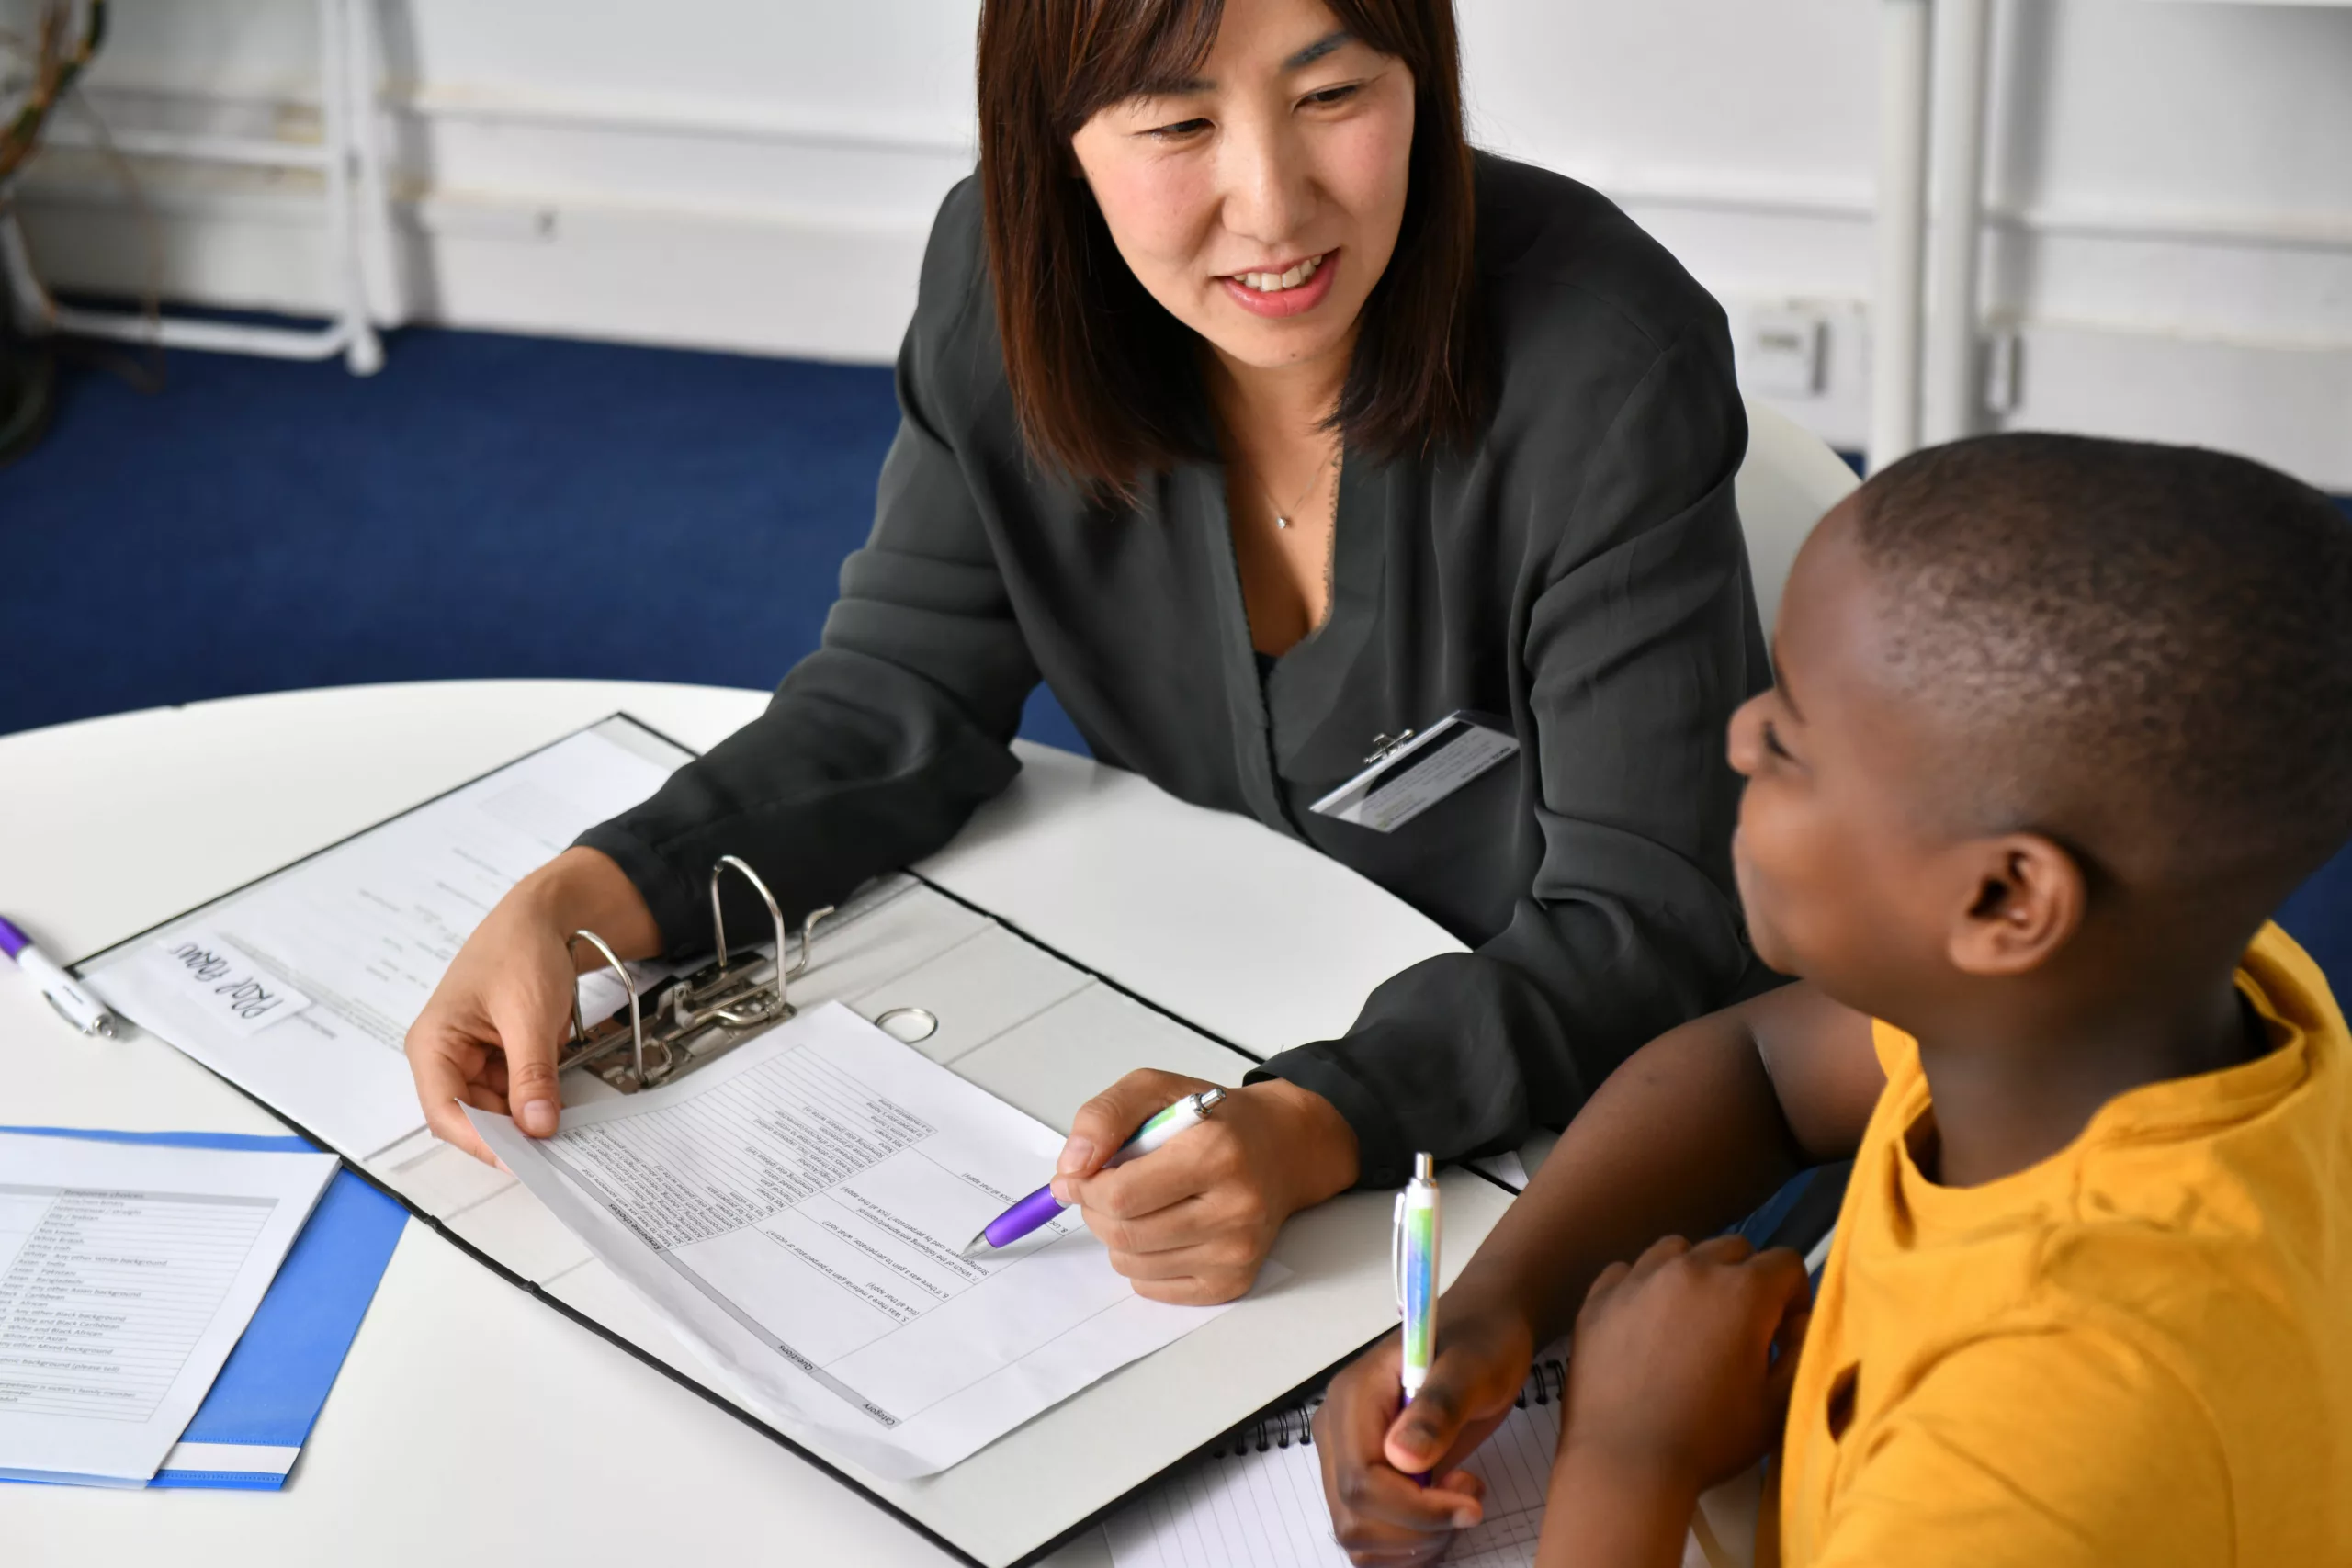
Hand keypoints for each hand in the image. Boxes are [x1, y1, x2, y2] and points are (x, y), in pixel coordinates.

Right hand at [402, 847, 660, 1162]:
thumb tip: (537, 1128)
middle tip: (552, 1159)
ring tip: (561, 1139)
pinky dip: (536, 1105)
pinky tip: (559, 1114)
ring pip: (497, 1112)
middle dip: (509, 1137)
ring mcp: (474, 1060)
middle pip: (471, 1118)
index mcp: (433, 1043)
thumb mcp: (529, 1013)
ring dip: (525, 1124)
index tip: (521, 1161)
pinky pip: (516, 1095)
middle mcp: (446, 1057)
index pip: (445, 1112)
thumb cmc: (520, 948)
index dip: (481, 1142)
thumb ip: (532, 1073)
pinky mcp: (500, 1059)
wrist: (545, 917)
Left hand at [1049, 1071, 1357, 1304]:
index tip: (1075, 1178)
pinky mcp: (1234, 1281)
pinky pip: (1154, 1287)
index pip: (1121, 1195)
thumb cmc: (1216, 1120)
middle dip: (1096, 1211)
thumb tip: (1071, 1170)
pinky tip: (1162, 1229)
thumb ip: (1104, 1117)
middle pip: (1124, 1234)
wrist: (1282, 1149)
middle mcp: (1234, 1208)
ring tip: (1141, 1204)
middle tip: (1103, 1189)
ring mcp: (1237, 1251)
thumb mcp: (1155, 1090)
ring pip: (1133, 1264)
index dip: (1084, 1188)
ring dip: (1117, 1236)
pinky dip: (1141, 1261)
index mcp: (1215, 1153)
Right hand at [1317, 1298, 1534, 1564]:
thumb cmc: (1481, 1342)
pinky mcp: (1366, 1481)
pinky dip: (1412, 1545)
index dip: (1414, 1508)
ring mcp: (1347, 1459)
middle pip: (1354, 1517)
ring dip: (1417, 1541)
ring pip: (1359, 1536)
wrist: (1486, 1334)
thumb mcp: (1471, 1368)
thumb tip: (1403, 1457)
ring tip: (1459, 1500)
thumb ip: (1437, 1408)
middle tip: (1469, 1498)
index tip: (1469, 1503)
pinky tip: (1444, 1515)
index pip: (1361, 1480)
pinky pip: (1372, 1538)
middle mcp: (1338, 1432)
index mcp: (1352, 1399)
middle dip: (1418, 1527)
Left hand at [1561, 1234, 1810, 1494]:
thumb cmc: (1710, 1439)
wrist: (1627, 1461)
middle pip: (1734, 1249)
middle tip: (1739, 1332)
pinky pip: (1630, 1270)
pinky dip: (1645, 1286)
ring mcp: (1638, 1277)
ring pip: (1679, 1250)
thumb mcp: (1778, 1405)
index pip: (1786, 1263)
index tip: (1781, 1335)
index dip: (1794, 1298)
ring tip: (1691, 1321)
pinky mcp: (1598, 1296)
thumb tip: (1795, 1322)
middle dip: (1747, 1282)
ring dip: (1695, 1275)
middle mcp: (1690, 1268)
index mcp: (1742, 1292)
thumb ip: (1801, 1352)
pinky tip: (1646, 1324)